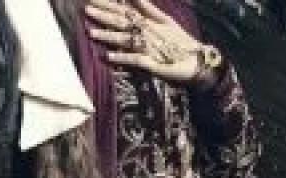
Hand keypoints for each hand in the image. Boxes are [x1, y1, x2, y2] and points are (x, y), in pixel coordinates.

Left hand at [86, 0, 205, 85]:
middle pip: (124, 22)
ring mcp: (151, 47)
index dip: (111, 4)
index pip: (127, 9)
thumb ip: (149, 9)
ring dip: (108, 36)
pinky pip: (136, 59)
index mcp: (152, 21)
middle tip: (87, 9)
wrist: (199, 62)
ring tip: (91, 33)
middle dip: (104, 15)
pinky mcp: (153, 63)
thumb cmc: (180, 43)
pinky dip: (122, 57)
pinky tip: (108, 57)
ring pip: (126, 39)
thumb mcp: (166, 21)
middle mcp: (150, 32)